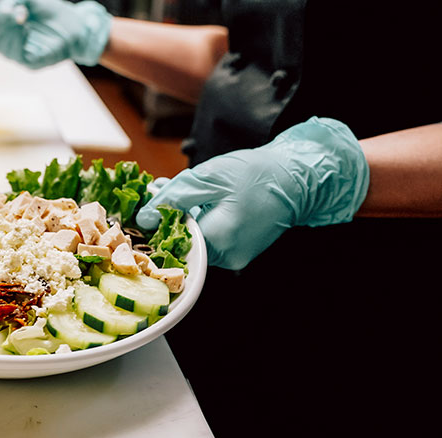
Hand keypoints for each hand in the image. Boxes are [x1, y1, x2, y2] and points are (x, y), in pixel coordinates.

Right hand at [0, 0, 111, 68]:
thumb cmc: (54, 12)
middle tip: (12, 10)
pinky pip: (15, 55)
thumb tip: (3, 11)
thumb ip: (13, 2)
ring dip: (6, 29)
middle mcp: (10, 45)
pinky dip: (17, 39)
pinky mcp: (31, 63)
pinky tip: (26, 29)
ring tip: (22, 17)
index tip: (3, 4)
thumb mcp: (31, 1)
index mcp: (7, 30)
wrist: (79, 25)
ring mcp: (20, 56)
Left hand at [136, 117, 369, 269]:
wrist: (300, 177)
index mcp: (219, 240)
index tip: (148, 205)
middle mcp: (228, 257)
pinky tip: (197, 198)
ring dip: (183, 216)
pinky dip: (201, 220)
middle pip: (182, 242)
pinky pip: (211, 238)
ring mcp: (236, 257)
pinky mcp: (241, 251)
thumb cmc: (257, 173)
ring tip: (178, 189)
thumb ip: (173, 198)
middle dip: (168, 216)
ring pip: (196, 240)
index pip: (171, 243)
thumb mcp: (207, 178)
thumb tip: (144, 218)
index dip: (156, 223)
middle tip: (160, 189)